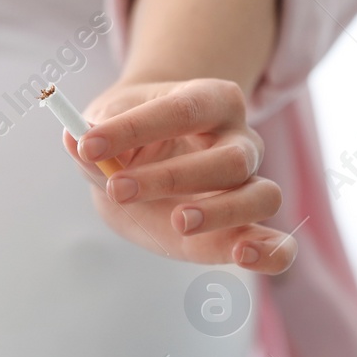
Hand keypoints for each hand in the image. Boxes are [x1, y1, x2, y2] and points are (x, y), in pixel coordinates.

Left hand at [68, 78, 295, 273]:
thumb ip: (92, 136)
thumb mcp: (102, 128)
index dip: (135, 127)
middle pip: (230, 158)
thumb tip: (76, 142)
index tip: (89, 145)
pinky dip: (269, 253)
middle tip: (119, 189)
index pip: (182, 110)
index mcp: (209, 99)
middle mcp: (240, 140)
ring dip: (222, 211)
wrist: (137, 161)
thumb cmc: (124, 136)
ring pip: (262, 196)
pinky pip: (280, 245)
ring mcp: (250, 185)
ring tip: (178, 221)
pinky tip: (241, 256)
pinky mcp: (247, 230)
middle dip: (172, 176)